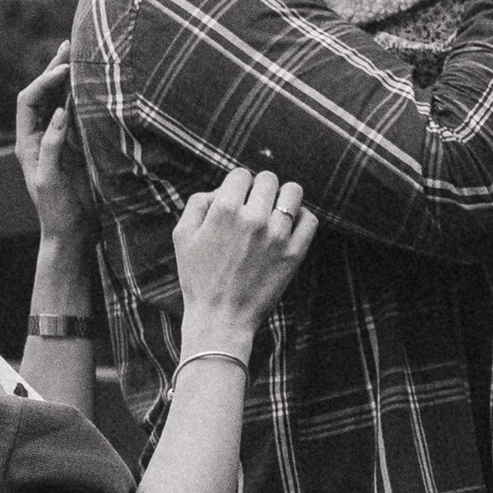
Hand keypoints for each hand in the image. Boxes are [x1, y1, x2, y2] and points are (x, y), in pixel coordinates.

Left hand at [14, 53, 89, 244]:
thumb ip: (52, 146)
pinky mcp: (75, 146)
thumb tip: (59, 112)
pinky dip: (82, 96)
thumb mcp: (49, 179)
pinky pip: (76, 114)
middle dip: (54, 69)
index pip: (28, 100)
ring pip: (59, 101)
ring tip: (81, 55)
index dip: (44, 82)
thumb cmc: (56, 210)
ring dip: (68, 79)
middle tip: (70, 46)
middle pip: (43, 93)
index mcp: (26, 142)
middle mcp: (39, 136)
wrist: (72, 233)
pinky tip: (93, 84)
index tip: (63, 71)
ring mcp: (57, 139)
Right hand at [172, 166, 320, 351]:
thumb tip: (222, 189)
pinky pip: (310, 219)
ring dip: (283, 198)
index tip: (236, 201)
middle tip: (254, 208)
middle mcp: (253, 218)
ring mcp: (277, 236)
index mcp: (225, 210)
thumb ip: (198, 202)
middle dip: (260, 190)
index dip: (237, 185)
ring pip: (293, 192)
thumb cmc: (198, 278)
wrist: (220, 318)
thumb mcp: (182, 236)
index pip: (241, 174)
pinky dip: (301, 218)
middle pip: (268, 179)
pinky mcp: (294, 254)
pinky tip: (289, 227)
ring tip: (274, 213)